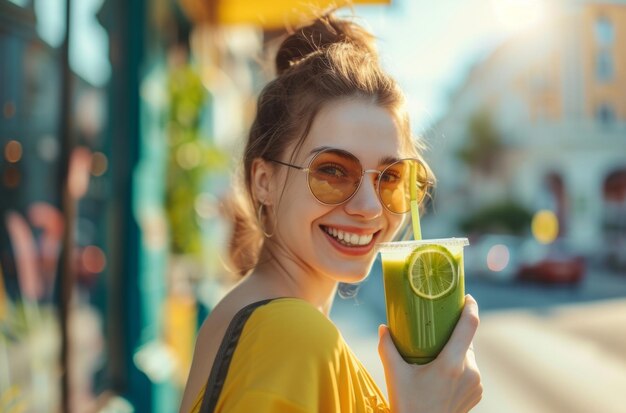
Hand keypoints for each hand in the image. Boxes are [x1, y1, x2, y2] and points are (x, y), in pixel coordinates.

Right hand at [378, 295, 482, 412]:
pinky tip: (442, 372)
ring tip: (435, 352)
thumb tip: (384, 327)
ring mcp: (476, 384)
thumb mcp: (395, 375)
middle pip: (466, 340)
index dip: (470, 306)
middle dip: (453, 332)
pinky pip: (470, 370)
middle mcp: (469, 372)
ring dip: (455, 350)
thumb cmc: (408, 405)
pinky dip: (458, 365)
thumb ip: (388, 348)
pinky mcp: (477, 393)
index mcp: (451, 363)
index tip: (466, 296)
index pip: (470, 325)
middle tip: (436, 327)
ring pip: (468, 355)